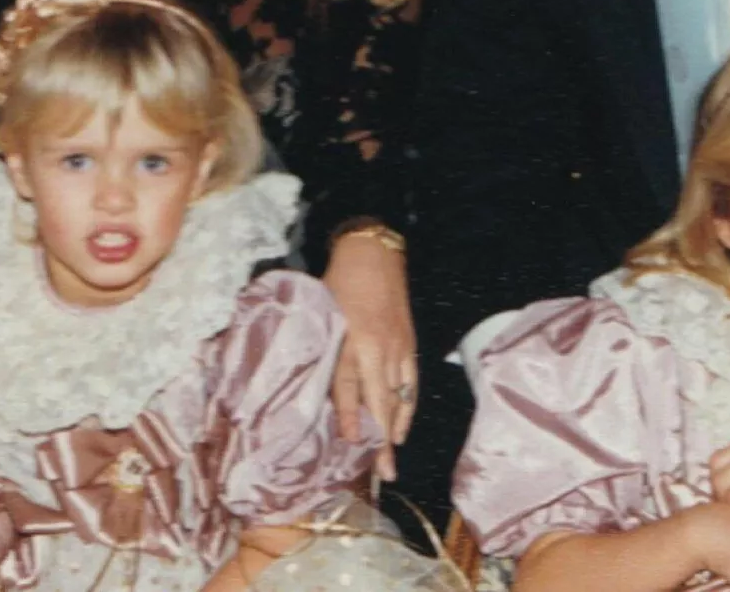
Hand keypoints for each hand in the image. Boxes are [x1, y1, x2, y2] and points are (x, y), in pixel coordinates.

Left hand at [324, 234, 416, 480]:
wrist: (373, 255)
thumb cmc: (339, 284)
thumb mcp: (323, 316)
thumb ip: (324, 353)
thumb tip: (318, 391)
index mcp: (350, 339)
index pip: (349, 387)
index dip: (350, 417)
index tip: (350, 445)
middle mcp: (376, 347)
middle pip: (379, 401)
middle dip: (380, 440)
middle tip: (382, 472)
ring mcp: (397, 347)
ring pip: (398, 396)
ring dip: (394, 430)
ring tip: (391, 460)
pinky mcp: (408, 343)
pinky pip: (411, 383)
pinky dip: (408, 407)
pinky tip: (401, 427)